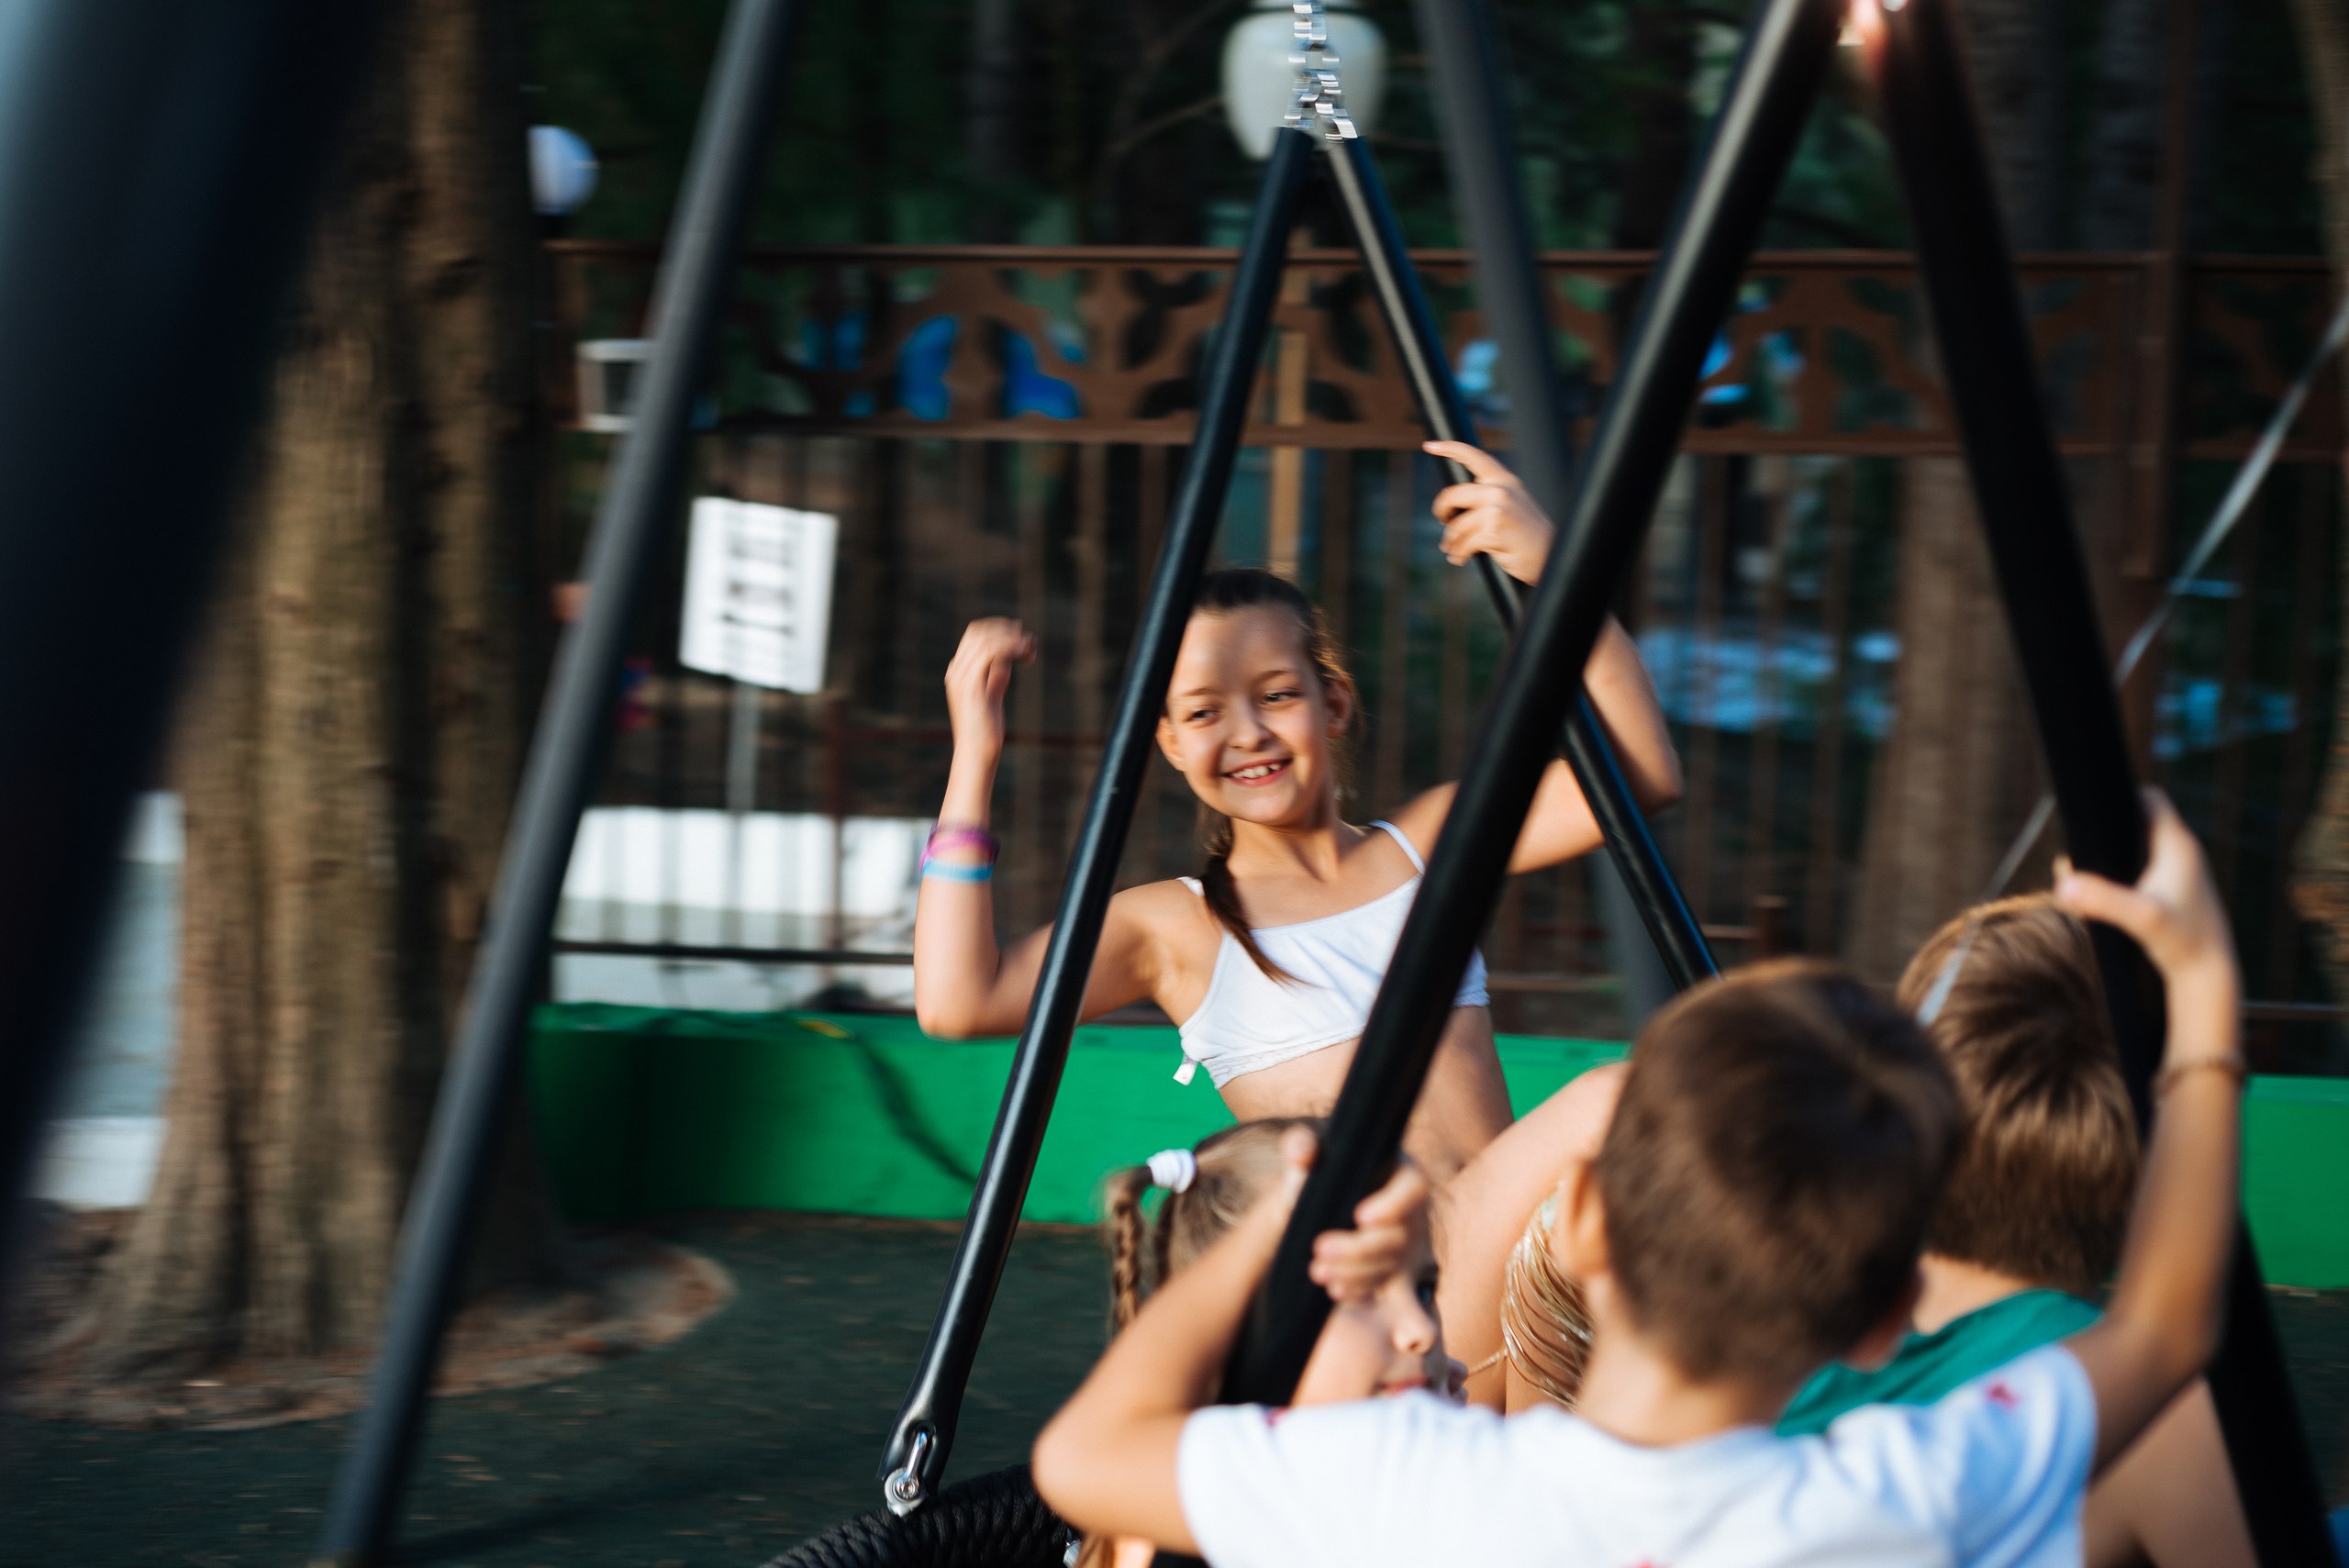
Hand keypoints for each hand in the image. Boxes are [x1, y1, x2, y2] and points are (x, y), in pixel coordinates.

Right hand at [943, 618, 1034, 760]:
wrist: (975, 755)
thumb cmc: (985, 732)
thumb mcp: (991, 698)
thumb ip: (995, 679)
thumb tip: (1005, 663)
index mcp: (958, 673)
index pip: (974, 637)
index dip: (998, 631)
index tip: (1021, 638)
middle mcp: (956, 671)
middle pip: (978, 633)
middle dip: (1005, 630)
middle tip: (1028, 640)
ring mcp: (962, 677)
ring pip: (986, 640)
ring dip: (1011, 638)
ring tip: (1030, 646)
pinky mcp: (972, 686)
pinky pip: (990, 653)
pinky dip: (1010, 647)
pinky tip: (1026, 653)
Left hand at [1308, 1154, 1430, 1306]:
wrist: (1310, 1202)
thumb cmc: (1315, 1167)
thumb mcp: (1304, 1151)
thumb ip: (1301, 1145)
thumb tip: (1301, 1154)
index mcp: (1398, 1169)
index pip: (1414, 1188)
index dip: (1393, 1205)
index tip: (1359, 1217)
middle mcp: (1409, 1207)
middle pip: (1399, 1234)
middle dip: (1359, 1248)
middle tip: (1320, 1249)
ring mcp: (1403, 1239)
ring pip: (1390, 1263)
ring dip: (1355, 1272)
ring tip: (1318, 1271)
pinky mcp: (1391, 1264)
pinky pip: (1382, 1282)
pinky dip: (1359, 1287)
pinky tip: (1334, 1288)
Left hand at [1427, 441, 1555, 584]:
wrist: (1548, 555)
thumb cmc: (1526, 535)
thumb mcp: (1511, 505)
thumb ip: (1488, 497)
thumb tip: (1453, 504)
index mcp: (1505, 481)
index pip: (1475, 457)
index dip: (1450, 448)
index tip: (1430, 445)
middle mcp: (1500, 490)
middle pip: (1452, 495)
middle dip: (1441, 512)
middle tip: (1444, 522)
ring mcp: (1496, 509)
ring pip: (1455, 526)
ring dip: (1451, 542)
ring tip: (1454, 550)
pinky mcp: (1492, 530)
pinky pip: (1462, 544)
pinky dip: (1458, 554)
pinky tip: (1461, 559)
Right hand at [2053, 790, 2237, 993]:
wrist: (2208, 976)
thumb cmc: (2183, 943)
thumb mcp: (2141, 919)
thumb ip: (2101, 899)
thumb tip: (2062, 884)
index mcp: (2178, 845)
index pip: (2151, 798)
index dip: (2122, 797)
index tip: (2093, 814)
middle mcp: (2180, 853)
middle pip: (2138, 820)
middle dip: (2106, 831)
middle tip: (2080, 851)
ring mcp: (2176, 873)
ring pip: (2136, 847)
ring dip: (2110, 855)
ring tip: (2084, 874)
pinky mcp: (2170, 893)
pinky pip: (2139, 869)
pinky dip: (2119, 874)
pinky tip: (2100, 895)